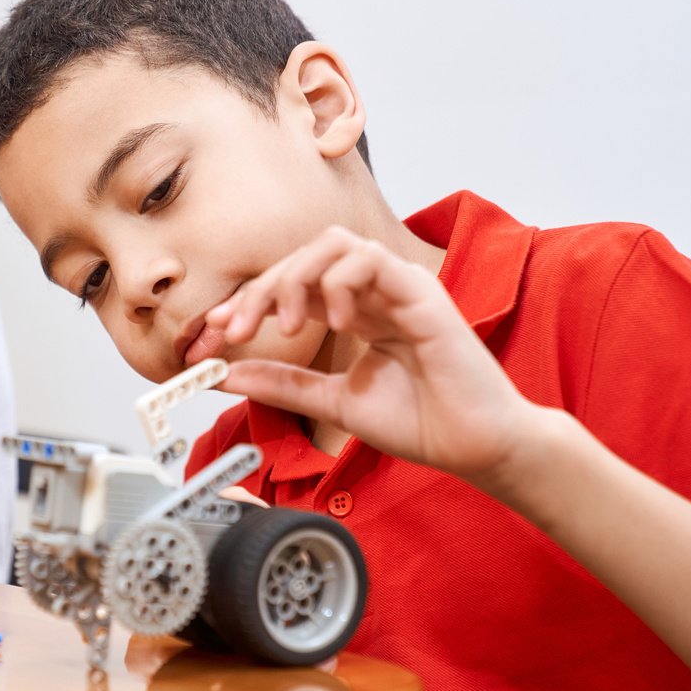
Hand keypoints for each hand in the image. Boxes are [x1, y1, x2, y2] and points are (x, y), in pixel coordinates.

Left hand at [206, 226, 542, 485]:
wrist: (475, 446)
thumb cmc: (422, 420)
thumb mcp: (332, 400)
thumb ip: (281, 384)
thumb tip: (225, 374)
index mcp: (355, 310)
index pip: (291, 284)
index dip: (248, 301)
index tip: (215, 332)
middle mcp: (374, 291)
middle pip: (302, 257)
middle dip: (259, 290)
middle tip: (234, 329)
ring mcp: (399, 287)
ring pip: (333, 244)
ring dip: (295, 277)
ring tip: (284, 325)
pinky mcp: (422, 292)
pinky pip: (370, 260)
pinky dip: (338, 283)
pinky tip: (331, 322)